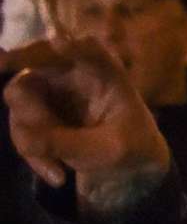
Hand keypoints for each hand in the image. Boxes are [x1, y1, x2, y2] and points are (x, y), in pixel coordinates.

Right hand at [0, 38, 172, 204]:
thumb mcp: (109, 150)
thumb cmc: (131, 145)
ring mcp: (49, 87)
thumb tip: (27, 139)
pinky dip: (33, 152)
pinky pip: (20, 125)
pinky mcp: (35, 108)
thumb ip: (69, 142)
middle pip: (29, 76)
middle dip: (31, 115)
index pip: (80, 49)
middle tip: (40, 146)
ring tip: (60, 171)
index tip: (44, 48)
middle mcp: (71, 70)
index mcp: (103, 70)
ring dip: (31, 141)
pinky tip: (58, 175)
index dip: (58, 47)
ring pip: (17, 103)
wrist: (129, 164)